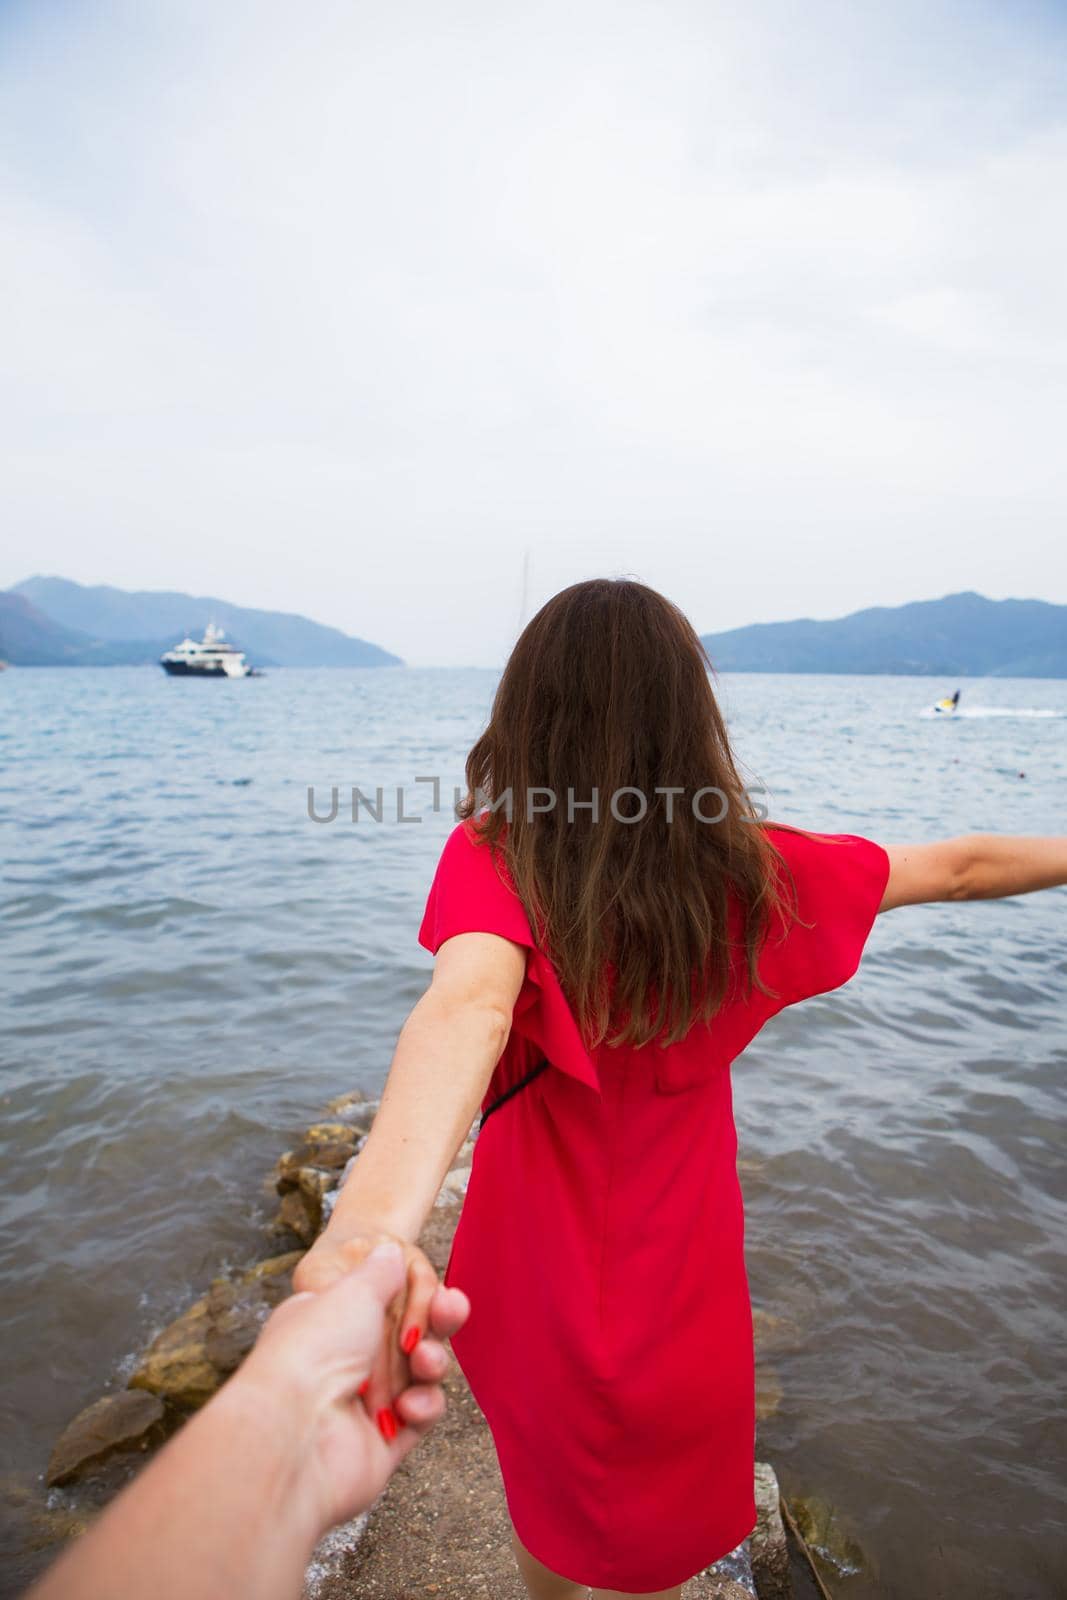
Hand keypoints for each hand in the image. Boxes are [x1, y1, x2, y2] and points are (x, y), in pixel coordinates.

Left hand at [242, 1241, 469, 1532]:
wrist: (297, 1431)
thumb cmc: (315, 1349)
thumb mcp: (353, 1289)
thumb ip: (381, 1271)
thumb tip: (389, 1252)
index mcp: (328, 1324)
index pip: (381, 1306)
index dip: (414, 1297)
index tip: (439, 1291)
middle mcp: (343, 1364)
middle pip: (407, 1340)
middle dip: (431, 1326)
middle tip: (447, 1311)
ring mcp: (362, 1406)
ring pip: (418, 1377)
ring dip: (431, 1363)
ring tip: (424, 1360)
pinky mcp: (382, 1444)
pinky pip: (419, 1417)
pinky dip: (424, 1406)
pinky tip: (412, 1403)